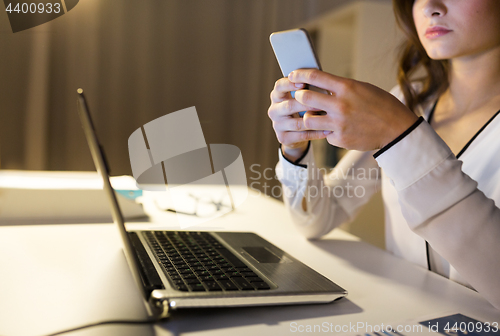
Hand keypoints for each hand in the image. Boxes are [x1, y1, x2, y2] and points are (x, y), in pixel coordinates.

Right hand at [268, 76, 332, 160]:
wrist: (296, 133)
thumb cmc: (302, 109)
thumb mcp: (301, 97)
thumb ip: (307, 89)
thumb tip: (321, 82)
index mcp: (276, 96)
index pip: (279, 86)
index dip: (290, 84)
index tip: (304, 82)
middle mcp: (274, 110)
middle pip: (289, 105)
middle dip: (306, 104)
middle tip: (322, 102)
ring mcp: (277, 125)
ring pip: (296, 123)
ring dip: (313, 120)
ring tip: (327, 117)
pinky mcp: (283, 137)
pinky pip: (302, 136)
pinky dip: (316, 133)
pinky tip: (327, 130)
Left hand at [287, 69, 418, 150]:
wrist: (396, 129)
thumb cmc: (381, 105)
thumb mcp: (362, 88)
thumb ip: (340, 88)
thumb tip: (319, 86)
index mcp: (347, 88)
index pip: (315, 76)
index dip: (299, 74)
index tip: (292, 75)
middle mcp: (340, 105)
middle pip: (305, 98)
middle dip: (298, 96)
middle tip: (299, 96)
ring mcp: (339, 124)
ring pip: (308, 119)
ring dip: (308, 116)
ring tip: (314, 114)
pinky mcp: (339, 139)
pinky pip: (324, 134)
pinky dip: (327, 131)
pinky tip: (337, 129)